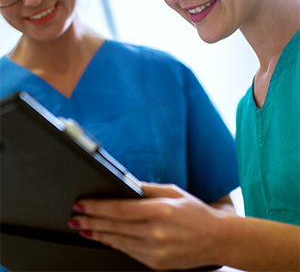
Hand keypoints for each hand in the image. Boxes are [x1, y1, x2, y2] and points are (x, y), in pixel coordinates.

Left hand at [68, 183, 223, 270]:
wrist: (217, 239)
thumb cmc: (196, 212)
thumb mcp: (173, 191)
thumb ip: (147, 189)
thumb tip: (125, 184)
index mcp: (160, 210)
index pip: (120, 209)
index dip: (97, 207)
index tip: (82, 204)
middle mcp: (156, 232)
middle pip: (114, 227)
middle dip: (90, 221)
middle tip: (75, 218)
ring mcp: (156, 251)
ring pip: (118, 241)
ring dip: (97, 234)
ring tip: (83, 228)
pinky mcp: (156, 263)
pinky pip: (129, 252)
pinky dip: (114, 244)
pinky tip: (104, 238)